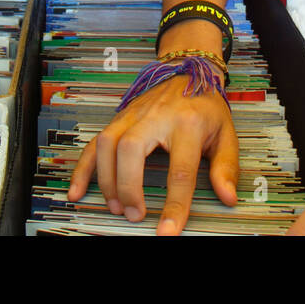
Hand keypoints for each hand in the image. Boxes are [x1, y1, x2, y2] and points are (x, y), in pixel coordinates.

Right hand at [67, 74, 238, 234]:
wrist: (188, 71)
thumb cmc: (206, 106)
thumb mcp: (226, 134)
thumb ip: (226, 167)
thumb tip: (227, 196)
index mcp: (187, 123)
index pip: (180, 170)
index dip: (174, 205)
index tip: (167, 232)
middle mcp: (156, 117)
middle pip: (131, 150)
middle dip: (128, 188)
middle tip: (134, 215)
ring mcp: (133, 115)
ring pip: (107, 144)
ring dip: (107, 179)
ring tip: (116, 206)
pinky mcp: (119, 118)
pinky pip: (94, 142)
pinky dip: (84, 168)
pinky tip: (78, 190)